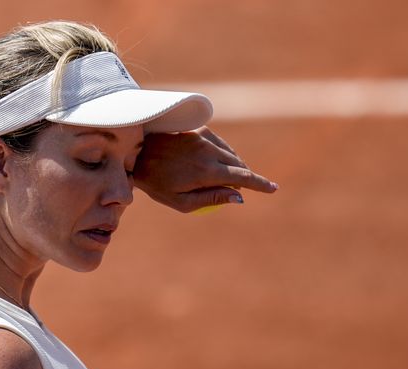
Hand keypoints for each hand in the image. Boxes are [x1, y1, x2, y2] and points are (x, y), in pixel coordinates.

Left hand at [133, 126, 277, 212]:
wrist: (134, 152)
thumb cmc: (154, 183)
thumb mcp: (180, 202)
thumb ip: (211, 199)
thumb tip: (239, 197)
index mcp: (207, 172)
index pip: (244, 177)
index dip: (261, 184)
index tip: (273, 189)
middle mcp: (210, 151)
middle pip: (240, 164)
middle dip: (244, 176)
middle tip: (237, 188)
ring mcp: (204, 137)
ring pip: (230, 152)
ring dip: (232, 165)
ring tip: (220, 177)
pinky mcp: (198, 128)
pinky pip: (218, 143)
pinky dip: (220, 153)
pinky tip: (207, 161)